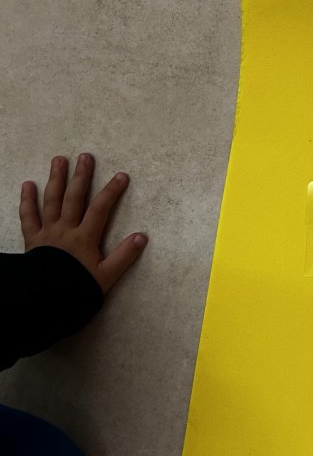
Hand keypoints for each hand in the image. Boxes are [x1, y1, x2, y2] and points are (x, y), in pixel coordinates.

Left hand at [20, 154, 147, 292]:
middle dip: (81, 176)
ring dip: (56, 180)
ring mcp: (47, 232)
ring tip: (59, 160)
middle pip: (74, 198)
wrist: (45, 299)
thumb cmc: (77, 288)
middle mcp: (65, 229)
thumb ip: (124, 256)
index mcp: (84, 238)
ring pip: (51, 201)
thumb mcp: (106, 276)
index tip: (121, 176)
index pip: (101, 208)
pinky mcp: (31, 240)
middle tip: (86, 156)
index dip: (112, 191)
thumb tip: (142, 236)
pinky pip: (28, 217)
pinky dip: (27, 201)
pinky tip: (28, 185)